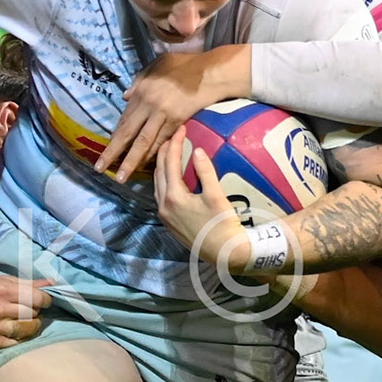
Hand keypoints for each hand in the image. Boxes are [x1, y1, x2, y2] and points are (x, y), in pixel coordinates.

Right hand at [0, 275, 47, 348]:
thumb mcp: (2, 281)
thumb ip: (28, 283)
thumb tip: (53, 283)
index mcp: (1, 290)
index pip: (36, 298)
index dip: (45, 299)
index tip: (43, 300)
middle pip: (33, 313)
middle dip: (36, 311)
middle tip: (30, 309)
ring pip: (27, 329)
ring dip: (31, 325)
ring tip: (26, 320)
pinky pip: (17, 342)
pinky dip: (20, 336)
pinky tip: (15, 330)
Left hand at [98, 48, 240, 181]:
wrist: (211, 73)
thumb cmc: (184, 65)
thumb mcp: (157, 65)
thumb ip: (139, 80)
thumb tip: (125, 97)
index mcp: (142, 91)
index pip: (124, 119)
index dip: (114, 138)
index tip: (105, 151)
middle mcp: (149, 106)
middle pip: (129, 134)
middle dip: (113, 153)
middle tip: (100, 169)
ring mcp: (164, 116)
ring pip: (144, 143)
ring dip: (132, 161)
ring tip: (122, 176)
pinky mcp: (179, 123)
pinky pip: (163, 141)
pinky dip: (153, 154)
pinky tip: (145, 165)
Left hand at [154, 128, 256, 271]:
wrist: (224, 253)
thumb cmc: (222, 225)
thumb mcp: (216, 196)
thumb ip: (205, 172)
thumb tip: (197, 151)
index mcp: (174, 197)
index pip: (170, 162)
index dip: (175, 143)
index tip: (181, 128)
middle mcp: (164, 205)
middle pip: (159, 171)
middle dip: (164, 152)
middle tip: (173, 135)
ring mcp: (165, 215)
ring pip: (157, 183)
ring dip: (162, 166)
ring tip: (170, 151)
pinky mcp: (169, 222)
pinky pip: (161, 194)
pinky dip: (164, 180)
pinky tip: (172, 176)